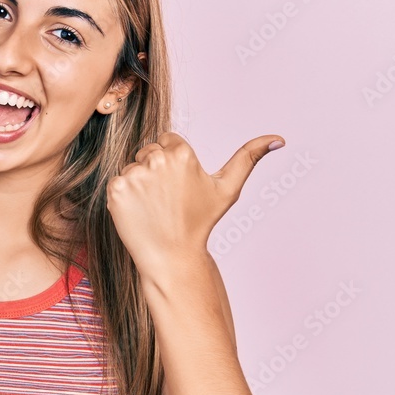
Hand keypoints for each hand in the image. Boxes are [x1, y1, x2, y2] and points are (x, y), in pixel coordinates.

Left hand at [106, 131, 283, 274]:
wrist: (171, 256)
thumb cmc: (199, 222)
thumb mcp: (228, 189)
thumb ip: (249, 157)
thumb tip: (279, 138)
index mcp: (182, 153)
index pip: (167, 140)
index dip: (173, 162)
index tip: (179, 185)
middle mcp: (157, 159)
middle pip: (148, 151)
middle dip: (155, 169)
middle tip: (166, 198)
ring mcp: (134, 175)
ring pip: (132, 166)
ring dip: (138, 183)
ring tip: (153, 206)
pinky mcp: (115, 189)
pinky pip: (116, 182)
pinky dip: (123, 196)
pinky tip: (138, 211)